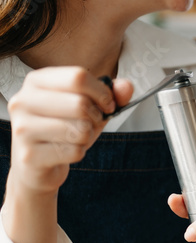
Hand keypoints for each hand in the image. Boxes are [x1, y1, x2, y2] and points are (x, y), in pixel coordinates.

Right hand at [7, 67, 131, 194]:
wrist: (36, 165)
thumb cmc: (62, 132)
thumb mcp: (87, 109)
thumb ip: (109, 96)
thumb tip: (126, 86)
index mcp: (36, 82)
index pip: (78, 77)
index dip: (102, 93)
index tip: (107, 105)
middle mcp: (23, 101)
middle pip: (80, 104)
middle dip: (95, 118)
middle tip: (89, 124)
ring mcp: (23, 128)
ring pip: (80, 130)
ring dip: (86, 137)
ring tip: (73, 138)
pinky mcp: (29, 154)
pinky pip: (74, 152)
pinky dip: (78, 153)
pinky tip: (64, 152)